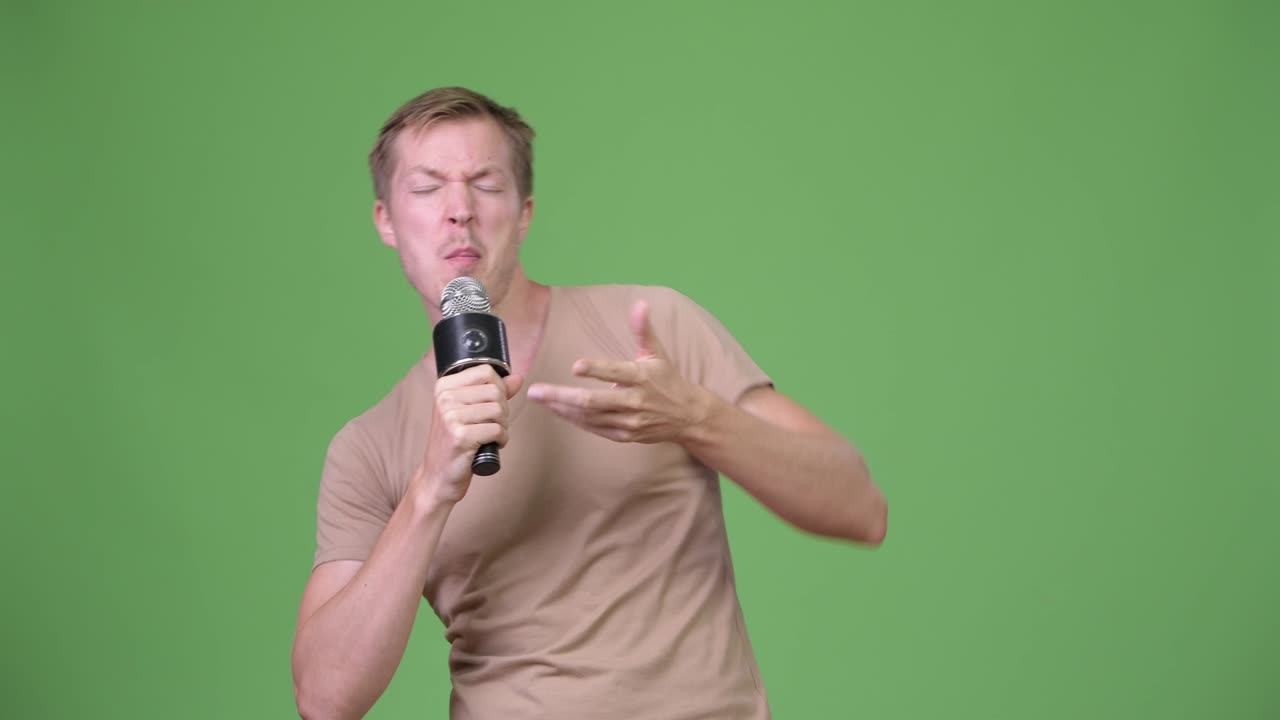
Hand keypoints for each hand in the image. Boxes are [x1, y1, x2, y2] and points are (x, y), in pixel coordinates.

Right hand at [417, 364, 522, 502]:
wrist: (437, 476)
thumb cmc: (455, 442)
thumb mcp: (469, 411)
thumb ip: (493, 392)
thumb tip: (517, 378)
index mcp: (444, 386)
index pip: (486, 371)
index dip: (499, 388)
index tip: (492, 404)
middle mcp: (445, 398)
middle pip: (495, 391)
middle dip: (503, 410)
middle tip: (492, 424)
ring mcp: (451, 417)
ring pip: (498, 410)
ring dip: (502, 426)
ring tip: (490, 435)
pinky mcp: (460, 436)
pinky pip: (497, 430)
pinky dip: (501, 440)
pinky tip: (489, 445)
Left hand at [528, 300, 711, 443]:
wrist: (687, 417)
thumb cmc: (668, 380)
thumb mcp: (657, 354)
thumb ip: (644, 330)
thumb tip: (640, 303)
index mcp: (641, 377)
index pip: (616, 373)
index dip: (596, 370)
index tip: (576, 366)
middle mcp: (634, 401)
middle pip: (593, 401)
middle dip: (561, 396)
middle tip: (536, 391)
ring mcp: (628, 421)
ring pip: (589, 416)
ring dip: (561, 408)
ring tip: (540, 398)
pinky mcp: (624, 435)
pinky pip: (594, 428)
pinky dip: (574, 419)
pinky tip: (557, 410)